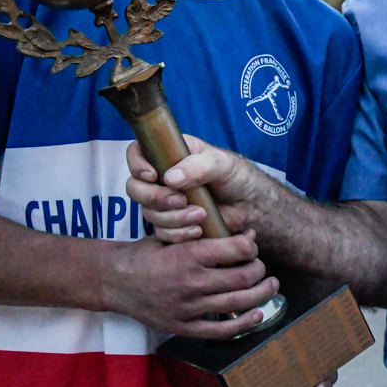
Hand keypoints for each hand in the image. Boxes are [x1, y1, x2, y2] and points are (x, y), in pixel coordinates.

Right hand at [104, 232, 279, 339]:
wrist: (114, 281)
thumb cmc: (146, 254)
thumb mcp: (172, 235)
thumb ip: (205, 236)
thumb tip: (244, 234)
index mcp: (188, 254)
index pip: (236, 249)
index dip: (251, 245)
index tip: (252, 243)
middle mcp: (191, 281)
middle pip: (243, 276)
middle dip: (260, 269)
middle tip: (262, 266)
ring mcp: (188, 307)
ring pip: (238, 303)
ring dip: (261, 294)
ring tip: (270, 285)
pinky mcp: (184, 327)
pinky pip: (221, 330)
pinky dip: (244, 323)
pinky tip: (256, 314)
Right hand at [124, 136, 273, 242]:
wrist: (251, 207)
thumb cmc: (238, 177)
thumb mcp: (223, 164)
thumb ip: (199, 166)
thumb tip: (171, 178)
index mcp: (170, 154)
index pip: (137, 153)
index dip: (137, 164)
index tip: (153, 176)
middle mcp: (162, 177)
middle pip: (135, 188)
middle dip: (154, 197)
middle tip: (180, 200)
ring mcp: (165, 202)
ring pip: (148, 212)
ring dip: (171, 217)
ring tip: (200, 215)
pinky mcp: (172, 224)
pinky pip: (161, 233)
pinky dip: (177, 233)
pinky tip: (198, 230)